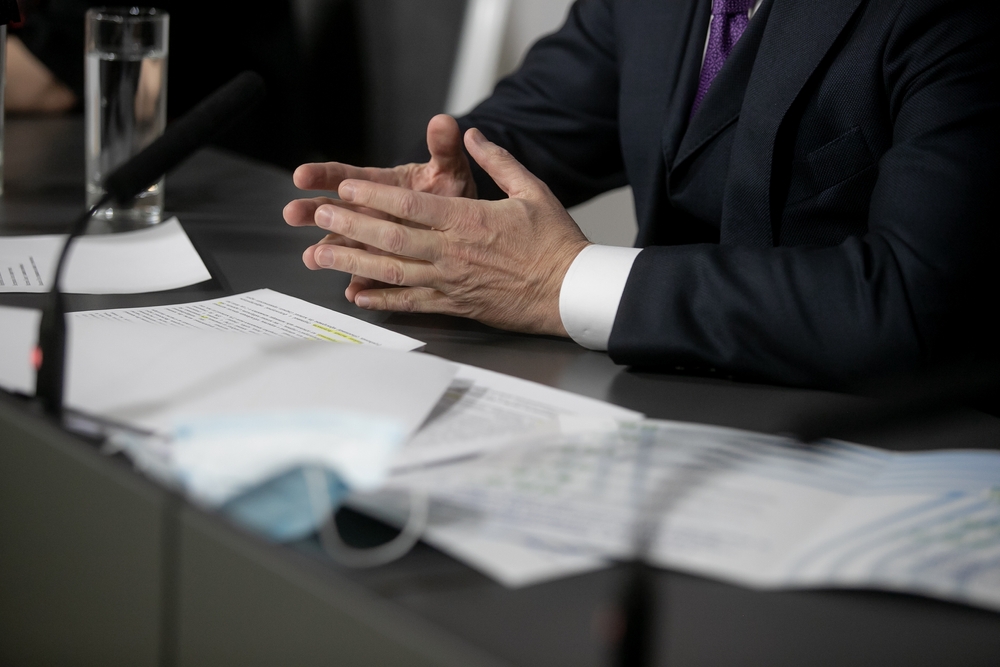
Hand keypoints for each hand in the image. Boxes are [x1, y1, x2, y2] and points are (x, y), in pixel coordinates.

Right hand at [284, 114, 475, 297]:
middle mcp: (370, 211)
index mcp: (380, 185)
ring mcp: (374, 239)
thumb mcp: (448, 169)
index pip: (346, 176)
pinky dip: (362, 283)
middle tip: (292, 213)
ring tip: (311, 258)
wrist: (465, 225)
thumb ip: (442, 148)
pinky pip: (372, 275)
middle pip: (334, 209)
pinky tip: (353, 292)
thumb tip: (443, 122)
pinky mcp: (386, 263)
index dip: (323, 175)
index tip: (302, 175)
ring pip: (344, 244)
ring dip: (327, 252)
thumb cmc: (451, 194)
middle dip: (311, 211)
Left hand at [298, 128, 590, 335]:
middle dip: (350, 226)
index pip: (409, 207)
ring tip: (320, 255)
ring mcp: (451, 282)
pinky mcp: (455, 305)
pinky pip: (410, 303)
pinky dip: (381, 299)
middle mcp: (453, 252)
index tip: (344, 188)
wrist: (570, 292)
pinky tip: (357, 294)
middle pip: (390, 238)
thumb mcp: (532, 190)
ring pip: (391, 272)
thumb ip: (498, 160)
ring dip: (352, 263)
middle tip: (318, 217)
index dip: (372, 196)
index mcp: (469, 220)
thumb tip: (473, 135)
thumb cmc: (555, 243)